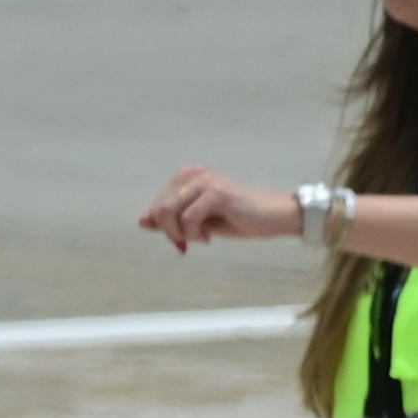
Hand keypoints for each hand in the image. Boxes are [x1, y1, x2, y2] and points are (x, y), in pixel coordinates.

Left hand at [141, 165, 296, 254]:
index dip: (163, 226)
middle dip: (170, 232)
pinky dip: (194, 233)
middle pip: (159, 209)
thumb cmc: (240, 219)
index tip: (182, 238)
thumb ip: (171, 220)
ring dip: (181, 233)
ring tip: (201, 238)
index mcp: (187, 178)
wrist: (275, 217)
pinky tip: (210, 237)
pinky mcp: (216, 193)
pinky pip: (188, 218)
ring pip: (168, 212)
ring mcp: (204, 182)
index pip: (156, 205)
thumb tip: (142, 221)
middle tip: (189, 242)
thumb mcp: (199, 222)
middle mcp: (193, 175)